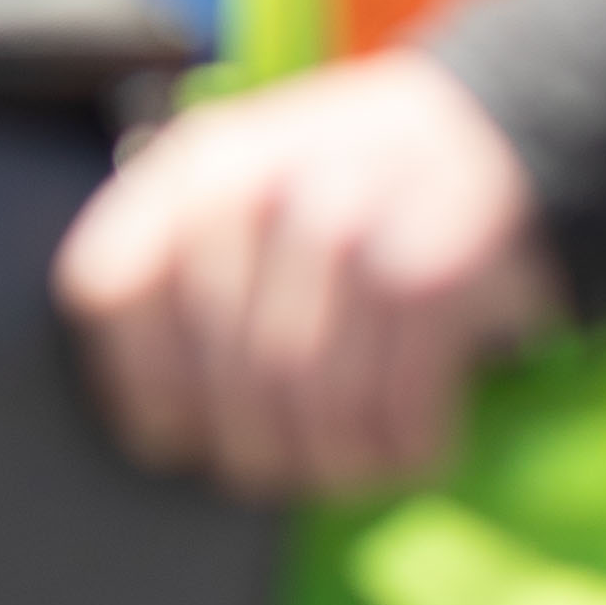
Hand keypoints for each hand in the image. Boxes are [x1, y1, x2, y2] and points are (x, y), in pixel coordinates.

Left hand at [51, 53, 560, 499]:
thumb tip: (138, 402)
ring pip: (307, 400)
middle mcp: (260, 186)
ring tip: (341, 468)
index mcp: (195, 166)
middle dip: (249, 446)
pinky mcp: (431, 272)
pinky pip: (396, 406)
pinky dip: (401, 450)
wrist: (499, 135)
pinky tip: (405, 448)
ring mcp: (347, 226)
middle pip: (222, 370)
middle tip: (271, 469)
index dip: (136, 379)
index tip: (169, 429)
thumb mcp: (245, 179)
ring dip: (330, 460)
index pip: (106, 287)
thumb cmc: (352, 187)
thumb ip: (174, 256)